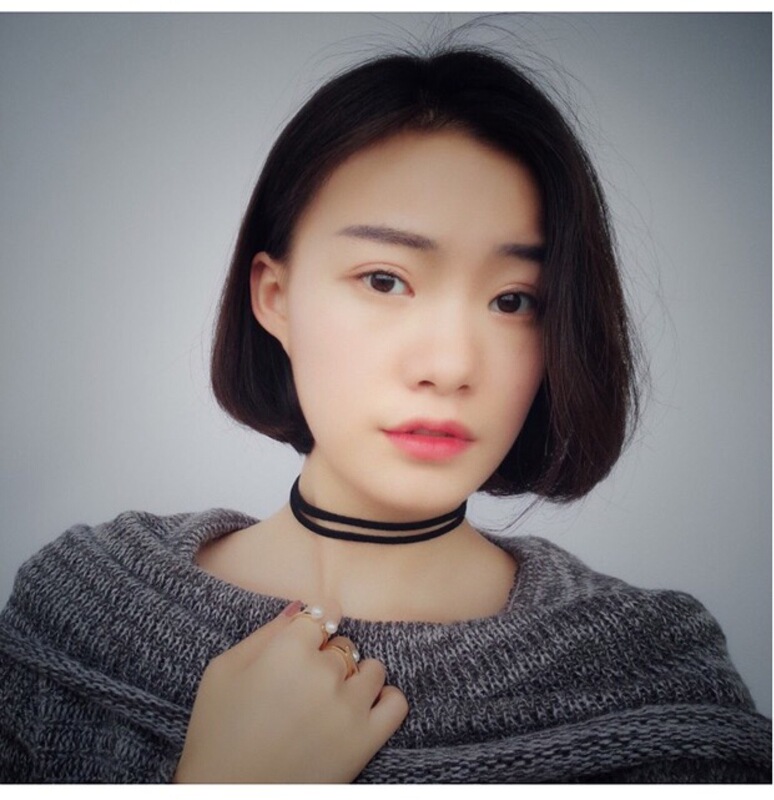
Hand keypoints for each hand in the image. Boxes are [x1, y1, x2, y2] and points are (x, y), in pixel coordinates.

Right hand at [174, 600, 408, 782]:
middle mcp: (324, 672)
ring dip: (355, 677)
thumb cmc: (217, 734)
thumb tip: (301, 608)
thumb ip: (265, 632)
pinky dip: (384, 701)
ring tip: (331, 699)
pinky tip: (361, 709)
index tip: (304, 645)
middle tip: (301, 688)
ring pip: (372, 669)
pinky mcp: (365, 740)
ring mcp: (349, 706)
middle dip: (325, 659)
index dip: (311, 631)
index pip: (322, 615)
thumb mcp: (223, 670)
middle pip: (343, 645)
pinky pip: (396, 703)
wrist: (227, 798)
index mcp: (288, 649)